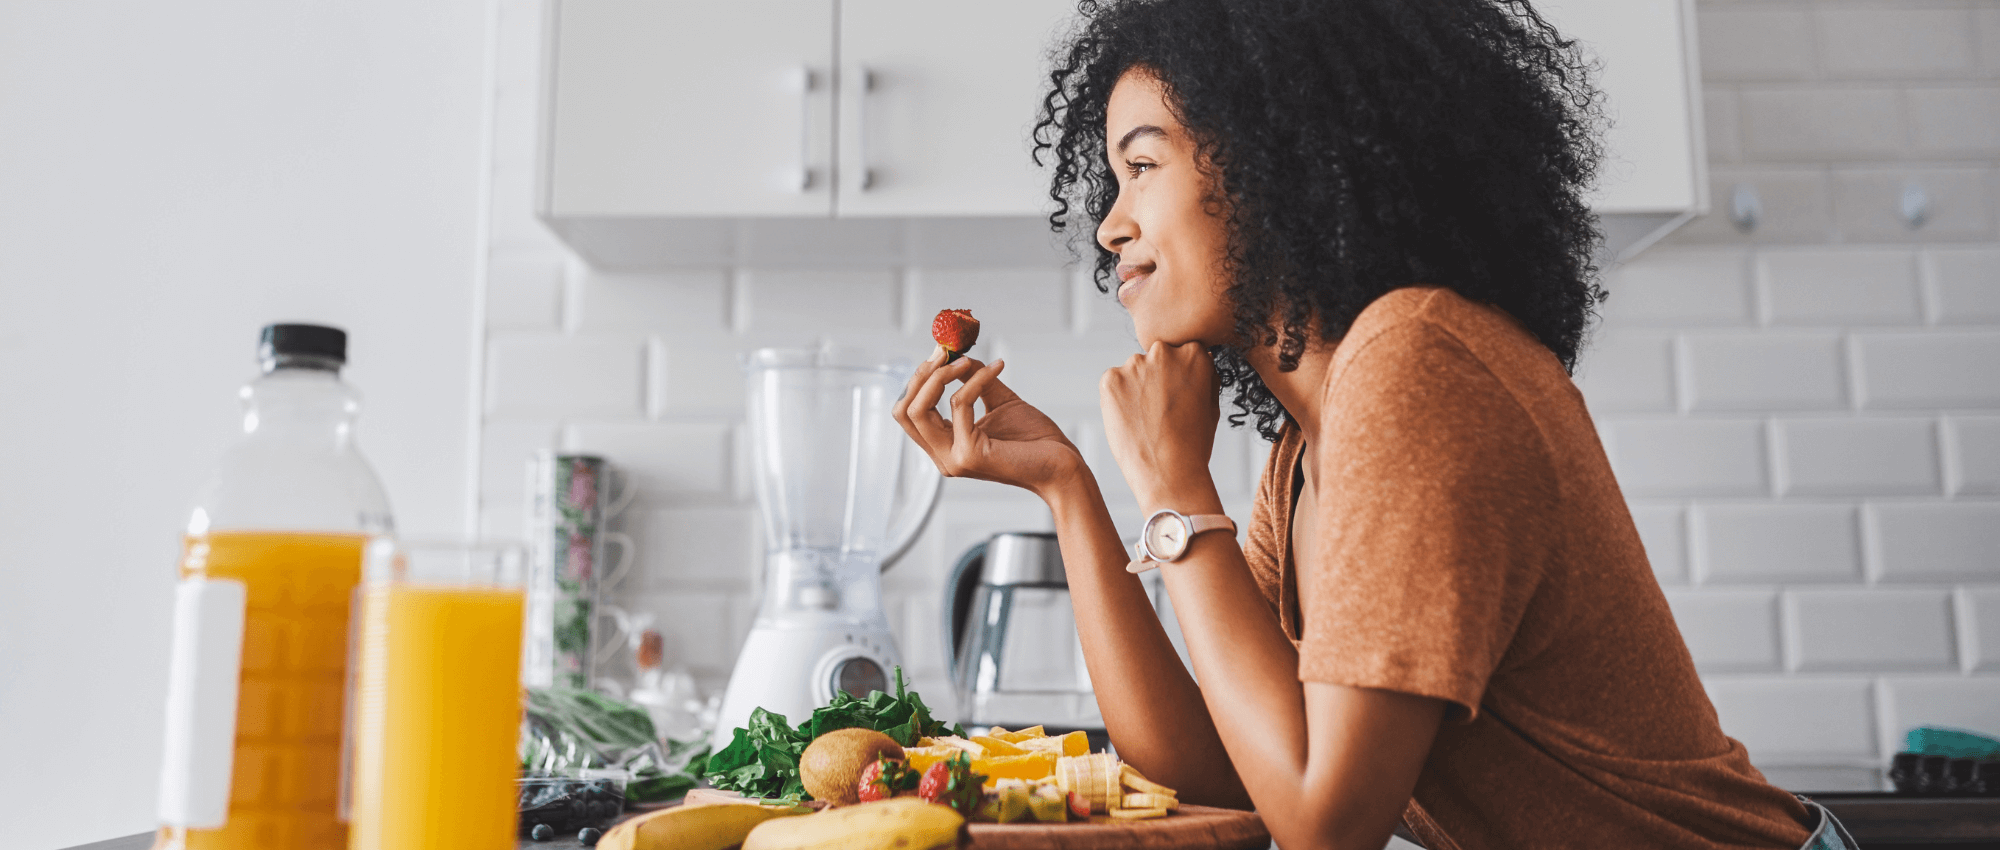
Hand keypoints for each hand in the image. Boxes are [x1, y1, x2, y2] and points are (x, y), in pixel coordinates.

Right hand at [893, 348, 1086, 497]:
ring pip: (919, 410)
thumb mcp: (998, 401)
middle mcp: (943, 457)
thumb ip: (974, 380)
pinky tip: (997, 368)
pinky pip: (959, 404)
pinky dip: (975, 380)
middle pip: (904, 411)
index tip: (939, 352)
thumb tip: (956, 355)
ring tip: (964, 359)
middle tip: (943, 352)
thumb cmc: (1034, 440)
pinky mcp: (970, 454)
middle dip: (921, 375)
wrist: (1062, 465)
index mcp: (945, 447)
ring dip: (940, 375)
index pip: (908, 412)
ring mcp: (954, 459)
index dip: (918, 380)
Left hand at [1099, 341, 1221, 511]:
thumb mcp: (1211, 404)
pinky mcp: (1110, 379)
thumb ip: (1204, 375)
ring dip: (1136, 388)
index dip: (1178, 377)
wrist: (1168, 473)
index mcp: (1194, 353)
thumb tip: (1199, 358)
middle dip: (1156, 378)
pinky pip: (1113, 384)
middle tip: (1159, 411)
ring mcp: (1135, 364)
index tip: (1177, 397)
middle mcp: (1164, 352)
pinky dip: (1117, 399)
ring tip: (1145, 421)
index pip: (1182, 353)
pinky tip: (1130, 421)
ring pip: (1133, 372)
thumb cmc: (1193, 444)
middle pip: (1156, 359)